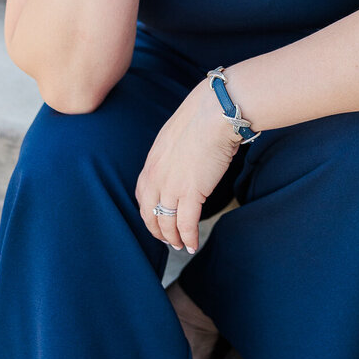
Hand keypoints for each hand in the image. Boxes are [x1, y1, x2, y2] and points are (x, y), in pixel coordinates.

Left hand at [135, 79, 240, 253]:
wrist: (216, 112)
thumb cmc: (204, 115)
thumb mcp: (178, 132)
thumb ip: (175, 149)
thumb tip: (186, 156)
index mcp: (152, 160)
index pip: (142, 193)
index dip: (148, 209)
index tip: (156, 218)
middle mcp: (156, 175)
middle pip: (149, 212)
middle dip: (157, 229)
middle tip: (166, 239)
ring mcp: (171, 185)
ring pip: (166, 222)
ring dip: (172, 238)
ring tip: (180, 246)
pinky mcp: (191, 193)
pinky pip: (186, 224)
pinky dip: (188, 238)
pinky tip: (193, 245)